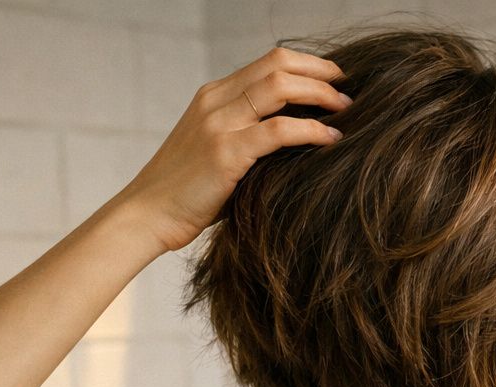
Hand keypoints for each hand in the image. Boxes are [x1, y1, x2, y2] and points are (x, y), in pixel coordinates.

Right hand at [114, 48, 350, 252]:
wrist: (147, 214)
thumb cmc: (187, 191)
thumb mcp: (217, 150)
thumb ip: (247, 134)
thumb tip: (297, 138)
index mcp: (214, 95)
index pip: (269, 62)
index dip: (308, 65)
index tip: (336, 81)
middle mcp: (215, 101)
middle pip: (278, 64)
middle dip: (321, 73)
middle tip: (348, 91)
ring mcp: (218, 124)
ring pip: (279, 87)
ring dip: (321, 96)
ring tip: (347, 110)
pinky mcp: (225, 153)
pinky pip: (278, 131)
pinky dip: (312, 131)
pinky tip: (331, 139)